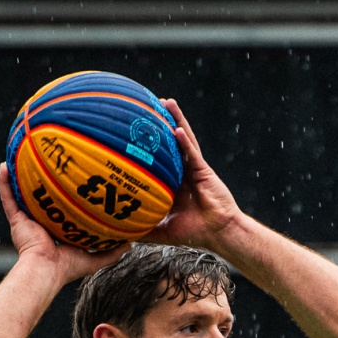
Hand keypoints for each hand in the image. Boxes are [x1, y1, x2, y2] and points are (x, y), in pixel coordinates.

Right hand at [0, 164, 117, 286]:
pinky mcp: (16, 220)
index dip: (65, 198)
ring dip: (20, 177)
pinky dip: (4, 182)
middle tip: (48, 164)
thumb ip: (111, 252)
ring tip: (21, 157)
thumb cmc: (67, 268)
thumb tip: (131, 244)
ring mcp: (26, 221)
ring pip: (22, 194)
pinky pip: (8, 197)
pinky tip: (4, 166)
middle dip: (43, 184)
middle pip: (41, 199)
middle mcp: (40, 224)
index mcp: (56, 232)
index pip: (60, 211)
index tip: (72, 183)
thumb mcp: (94, 258)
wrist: (45, 271)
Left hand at [146, 98, 244, 251]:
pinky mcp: (204, 171)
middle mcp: (183, 171)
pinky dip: (185, 141)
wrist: (218, 234)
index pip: (159, 158)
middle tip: (149, 104)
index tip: (134, 128)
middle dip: (162, 122)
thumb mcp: (162, 230)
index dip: (150, 142)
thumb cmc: (194, 232)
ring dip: (176, 120)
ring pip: (183, 139)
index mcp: (173, 182)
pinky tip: (177, 129)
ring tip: (167, 102)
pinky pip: (193, 153)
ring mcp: (194, 168)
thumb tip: (120, 234)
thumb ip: (144, 228)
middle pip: (171, 141)